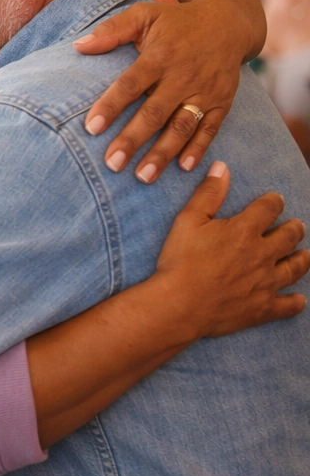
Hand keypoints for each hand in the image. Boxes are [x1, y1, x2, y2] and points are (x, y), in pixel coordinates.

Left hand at [75, 0, 245, 181]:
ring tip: (142, 176)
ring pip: (183, 126)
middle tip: (112, 163)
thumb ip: (112, 30)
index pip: (131, 84)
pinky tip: (183, 168)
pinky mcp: (223, 101)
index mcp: (160, 56)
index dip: (111, 106)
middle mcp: (183, 76)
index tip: (91, 128)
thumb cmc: (176, 21)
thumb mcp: (144, 15)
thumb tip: (78, 46)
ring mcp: (205, 91)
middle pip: (155, 112)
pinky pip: (211, 128)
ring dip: (164, 152)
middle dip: (133, 139)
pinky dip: (199, 149)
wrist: (228, 21)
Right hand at [154, 162, 308, 341]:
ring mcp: (267, 283)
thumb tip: (222, 168)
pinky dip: (295, 301)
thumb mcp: (187, 221)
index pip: (269, 209)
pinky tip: (298, 299)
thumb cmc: (180, 261)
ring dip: (302, 259)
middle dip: (295, 228)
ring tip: (304, 254)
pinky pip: (289, 305)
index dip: (274, 202)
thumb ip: (208, 194)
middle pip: (290, 236)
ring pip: (296, 268)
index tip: (275, 200)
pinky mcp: (264, 307)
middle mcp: (263, 254)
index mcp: (245, 231)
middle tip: (296, 226)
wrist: (179, 304)